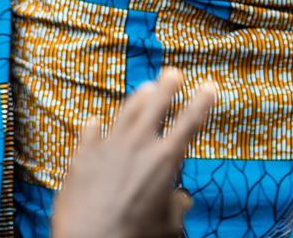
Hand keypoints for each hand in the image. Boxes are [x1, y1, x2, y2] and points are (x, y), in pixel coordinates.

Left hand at [52, 67, 218, 237]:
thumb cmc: (134, 237)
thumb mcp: (167, 228)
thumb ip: (176, 208)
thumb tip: (180, 200)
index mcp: (165, 160)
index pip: (190, 122)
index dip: (202, 101)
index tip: (210, 85)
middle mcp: (138, 145)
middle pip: (156, 105)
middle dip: (168, 85)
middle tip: (173, 72)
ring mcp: (108, 147)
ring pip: (126, 112)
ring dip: (138, 99)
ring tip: (145, 88)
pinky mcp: (82, 156)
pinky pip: (90, 133)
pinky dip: (95, 126)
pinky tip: (95, 121)